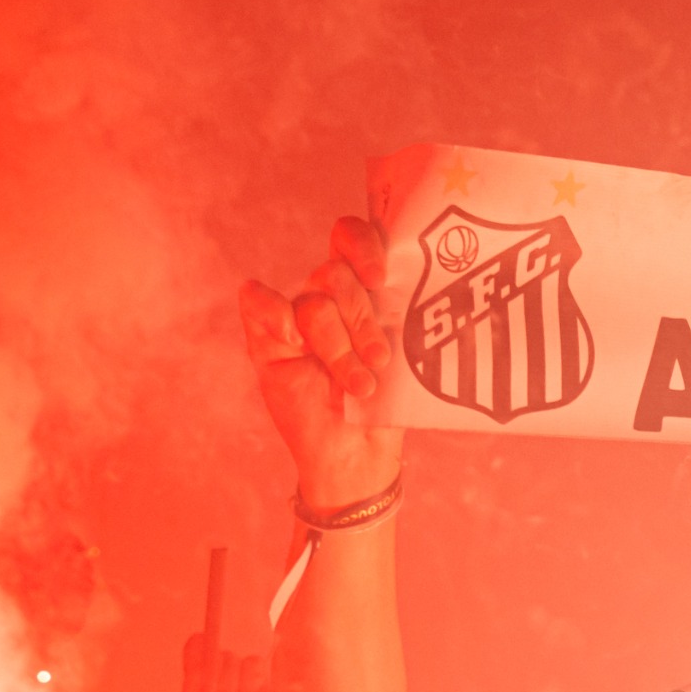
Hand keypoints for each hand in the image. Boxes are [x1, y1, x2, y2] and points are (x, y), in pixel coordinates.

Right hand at [240, 214, 403, 509]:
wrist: (358, 455)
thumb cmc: (386, 406)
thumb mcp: (407, 359)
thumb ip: (408, 318)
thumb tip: (432, 291)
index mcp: (364, 288)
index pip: (353, 237)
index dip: (364, 246)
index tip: (381, 279)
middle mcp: (328, 296)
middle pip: (335, 273)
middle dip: (361, 320)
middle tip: (378, 360)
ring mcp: (295, 317)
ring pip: (313, 303)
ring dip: (338, 347)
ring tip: (357, 385)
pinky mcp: (266, 341)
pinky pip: (257, 303)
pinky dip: (274, 316)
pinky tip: (294, 344)